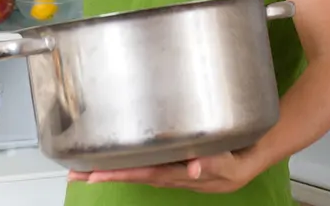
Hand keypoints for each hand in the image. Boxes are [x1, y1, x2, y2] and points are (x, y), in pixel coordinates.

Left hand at [68, 151, 258, 193]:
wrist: (253, 155)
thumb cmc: (242, 158)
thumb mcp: (233, 165)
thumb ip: (214, 164)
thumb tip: (193, 170)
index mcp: (183, 175)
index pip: (145, 174)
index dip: (120, 173)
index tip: (95, 174)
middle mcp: (173, 174)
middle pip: (135, 174)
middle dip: (106, 174)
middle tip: (76, 174)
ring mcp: (174, 169)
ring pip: (140, 170)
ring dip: (116, 169)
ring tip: (89, 168)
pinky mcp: (177, 160)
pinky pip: (150, 163)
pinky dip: (133, 162)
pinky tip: (123, 157)